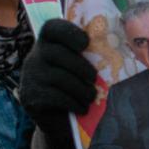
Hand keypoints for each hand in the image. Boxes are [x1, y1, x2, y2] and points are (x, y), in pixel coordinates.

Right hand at [19, 19, 96, 148]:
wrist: (59, 121)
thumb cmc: (75, 88)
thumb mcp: (80, 68)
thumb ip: (89, 54)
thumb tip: (118, 40)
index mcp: (47, 44)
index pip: (52, 27)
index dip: (69, 32)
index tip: (86, 43)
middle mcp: (34, 57)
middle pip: (59, 53)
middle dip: (82, 67)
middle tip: (94, 79)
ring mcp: (30, 77)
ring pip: (60, 77)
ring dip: (82, 89)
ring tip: (90, 96)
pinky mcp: (30, 98)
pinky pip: (56, 97)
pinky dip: (74, 103)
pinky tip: (82, 108)